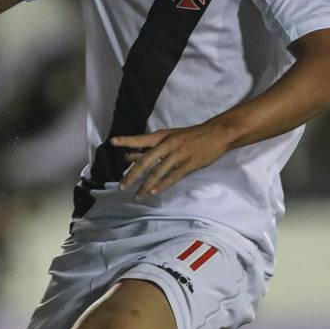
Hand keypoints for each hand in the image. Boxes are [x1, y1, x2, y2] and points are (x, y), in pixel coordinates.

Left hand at [113, 122, 231, 197]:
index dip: (127, 140)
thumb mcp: (169, 136)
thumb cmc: (190, 136)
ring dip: (146, 185)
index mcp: (162, 136)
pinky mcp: (190, 163)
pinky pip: (174, 176)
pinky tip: (154, 192)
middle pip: (146, 161)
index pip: (140, 139)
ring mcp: (179, 154)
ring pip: (158, 171)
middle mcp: (168, 144)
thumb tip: (128, 156)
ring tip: (137, 195)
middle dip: (132, 175)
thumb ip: (150, 147)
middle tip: (122, 186)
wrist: (217, 133)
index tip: (112, 142)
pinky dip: (163, 185)